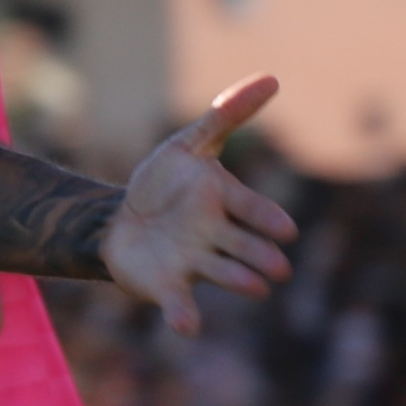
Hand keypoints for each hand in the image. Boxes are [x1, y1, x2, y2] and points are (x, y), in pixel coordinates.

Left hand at [100, 75, 296, 335]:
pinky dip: (185, 315)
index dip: (267, 219)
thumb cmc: (164, 182)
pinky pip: (180, 304)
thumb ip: (225, 116)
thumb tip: (271, 78)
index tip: (284, 229)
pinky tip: (186, 326)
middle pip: (245, 248)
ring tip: (254, 288)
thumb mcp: (189, 145)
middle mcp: (218, 237)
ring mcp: (194, 263)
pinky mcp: (168, 285)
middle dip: (261, 257)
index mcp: (226, 203)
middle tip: (277, 268)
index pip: (253, 210)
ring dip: (237, 280)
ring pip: (223, 274)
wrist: (122, 218)